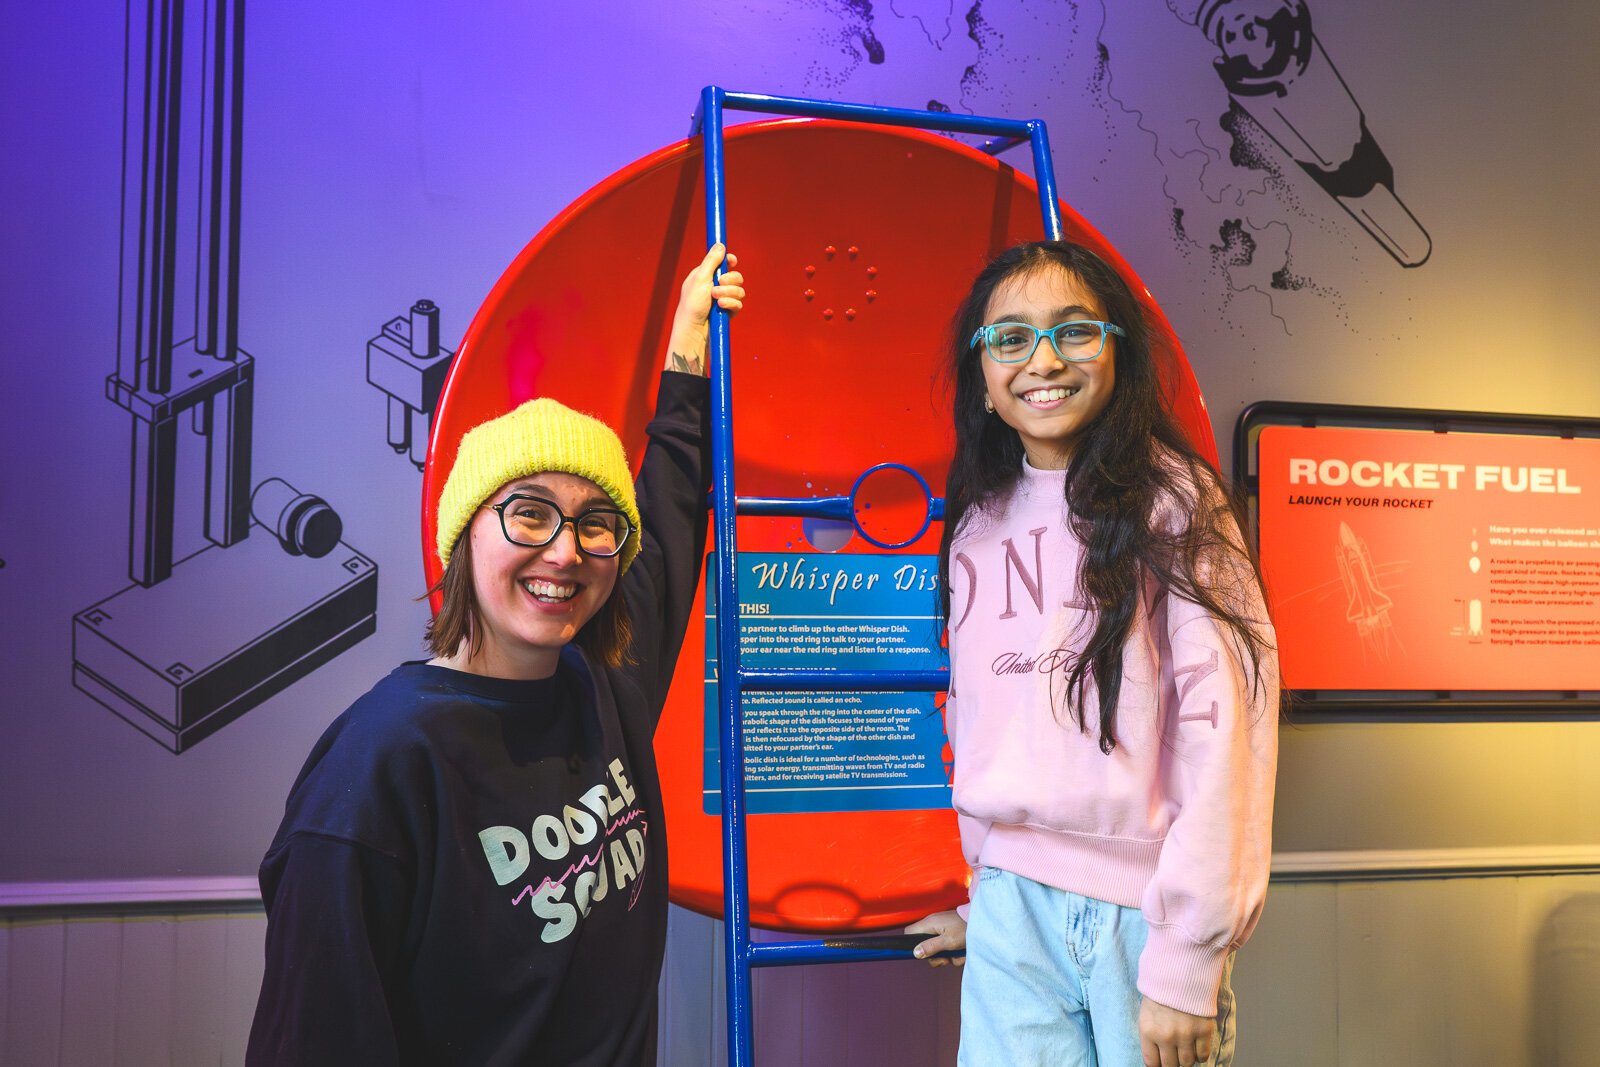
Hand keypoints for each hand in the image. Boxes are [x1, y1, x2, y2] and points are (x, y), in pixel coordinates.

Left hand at [666, 243, 744, 375]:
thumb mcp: (700, 278)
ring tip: (717, 300)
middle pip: (735, 276)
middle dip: (730, 279)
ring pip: (739, 290)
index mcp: (706, 276)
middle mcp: (715, 286)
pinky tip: (722, 307)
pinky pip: (739, 304)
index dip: (729, 261)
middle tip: (719, 283)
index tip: (731, 261)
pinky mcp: (728, 312)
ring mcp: (723, 300)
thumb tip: (720, 245)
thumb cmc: (692, 304)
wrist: (694, 330)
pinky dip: (731, 304)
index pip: (722, 263)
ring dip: (729, 293)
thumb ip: (711, 261)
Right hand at [905, 910, 965, 967]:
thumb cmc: (966, 928)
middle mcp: (933, 925)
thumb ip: (931, 947)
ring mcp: (941, 929)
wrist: (983, 923)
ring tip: (958, 954)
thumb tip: (915, 953)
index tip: (923, 954)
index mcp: (929, 924)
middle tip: (946, 959)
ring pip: (937, 949)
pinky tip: (962, 952)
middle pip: (924, 946)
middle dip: (935, 957)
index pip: (909, 933)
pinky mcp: (949, 933)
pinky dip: (954, 952)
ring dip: (947, 956)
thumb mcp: (948, 941)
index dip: (911, 945)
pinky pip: (946, 946)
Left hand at [1139, 996, 1215, 1066]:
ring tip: (1185, 1049)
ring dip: (1187, 1059)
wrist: (1180, 969)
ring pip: (1187, 1062)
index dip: (1158, 1064)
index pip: (1151, 1063)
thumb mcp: (1147, 1011)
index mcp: (1148, 1030)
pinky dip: (1201, 1054)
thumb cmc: (1161, 989)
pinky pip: (1203, 1055)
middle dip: (1172, 1062)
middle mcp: (1166, 1036)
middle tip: (1174, 1055)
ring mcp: (1186, 1034)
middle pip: (1170, 1066)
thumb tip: (1156, 1055)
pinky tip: (1197, 1046)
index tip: (1161, 1061)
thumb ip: (1151, 1034)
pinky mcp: (1203, 1030)